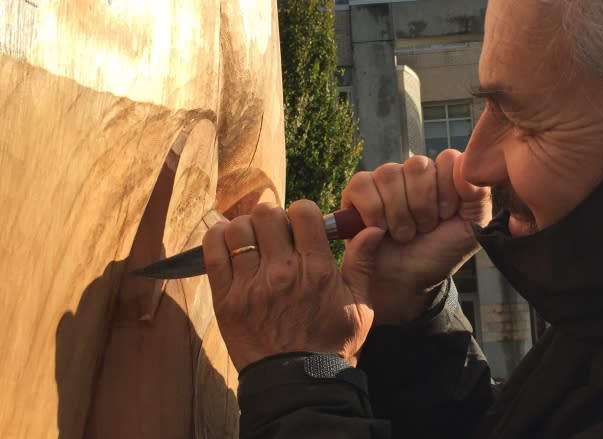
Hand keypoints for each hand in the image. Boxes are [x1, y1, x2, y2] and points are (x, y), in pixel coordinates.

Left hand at [202, 200, 385, 369]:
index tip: (302, 226)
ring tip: (253, 242)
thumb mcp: (360, 305)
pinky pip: (212, 252)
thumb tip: (371, 229)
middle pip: (267, 214)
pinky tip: (229, 244)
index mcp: (318, 269)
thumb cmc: (333, 344)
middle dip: (273, 218)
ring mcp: (251, 286)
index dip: (302, 212)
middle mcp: (283, 272)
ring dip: (246, 229)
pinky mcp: (226, 300)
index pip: (303, 211)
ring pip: (238, 229)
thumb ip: (363, 263)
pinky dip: (217, 239)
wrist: (299, 385)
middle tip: (275, 234)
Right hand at [340, 149, 491, 325]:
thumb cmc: (439, 253)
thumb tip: (465, 169)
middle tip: (423, 229)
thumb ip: (479, 195)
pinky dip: (373, 211)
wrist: (409, 281)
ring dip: (399, 213)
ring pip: (390, 174)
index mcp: (443, 175)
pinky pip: (363, 184)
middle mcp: (414, 172)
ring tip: (403, 234)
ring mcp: (384, 179)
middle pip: (417, 165)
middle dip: (423, 206)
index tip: (447, 216)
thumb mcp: (472, 228)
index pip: (447, 159)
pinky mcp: (357, 191)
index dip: (448, 190)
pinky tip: (379, 229)